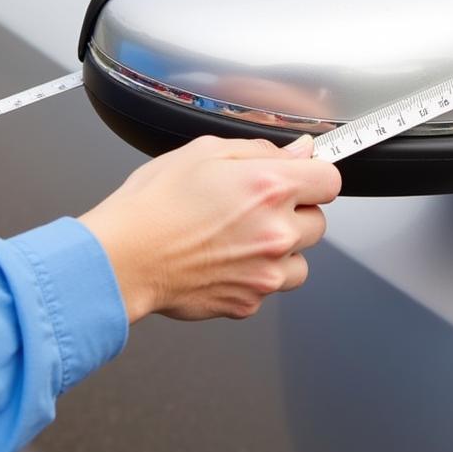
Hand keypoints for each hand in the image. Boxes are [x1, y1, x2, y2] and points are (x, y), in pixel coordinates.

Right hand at [79, 134, 339, 322]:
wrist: (122, 257)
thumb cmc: (153, 204)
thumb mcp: (204, 152)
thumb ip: (260, 149)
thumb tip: (297, 151)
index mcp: (270, 187)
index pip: (329, 180)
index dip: (313, 175)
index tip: (300, 177)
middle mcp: (276, 232)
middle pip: (319, 222)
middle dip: (294, 212)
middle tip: (254, 206)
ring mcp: (265, 272)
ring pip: (300, 260)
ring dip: (282, 249)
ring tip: (241, 236)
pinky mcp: (249, 301)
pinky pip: (270, 286)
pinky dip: (255, 274)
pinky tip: (225, 258)